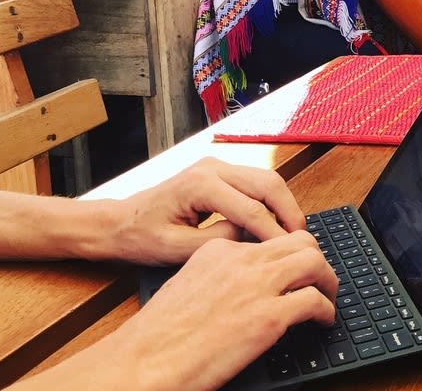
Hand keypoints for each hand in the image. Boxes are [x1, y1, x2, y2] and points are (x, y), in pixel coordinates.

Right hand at [83, 234, 336, 390]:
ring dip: (328, 280)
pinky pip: (315, 302)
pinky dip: (326, 311)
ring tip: (328, 297)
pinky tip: (322, 322)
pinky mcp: (269, 317)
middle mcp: (241, 261)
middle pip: (299, 241)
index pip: (269, 237)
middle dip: (316, 258)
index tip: (295, 268)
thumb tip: (243, 286)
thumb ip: (219, 276)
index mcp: (220, 251)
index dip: (288, 252)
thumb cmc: (160, 335)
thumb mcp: (188, 286)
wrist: (146, 361)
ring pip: (314, 263)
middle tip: (320, 278)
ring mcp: (257, 286)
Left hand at [108, 157, 307, 265]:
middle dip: (289, 212)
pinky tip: (275, 225)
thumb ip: (218, 243)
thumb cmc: (141, 237)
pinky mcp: (219, 172)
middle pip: (267, 183)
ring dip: (283, 205)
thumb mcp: (177, 250)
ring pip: (266, 179)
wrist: (119, 221)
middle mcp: (212, 167)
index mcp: (200, 185)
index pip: (251, 209)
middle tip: (302, 242)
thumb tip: (251, 239)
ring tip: (293, 235)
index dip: (274, 233)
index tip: (290, 255)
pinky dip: (270, 201)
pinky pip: (255, 182)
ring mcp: (217, 166)